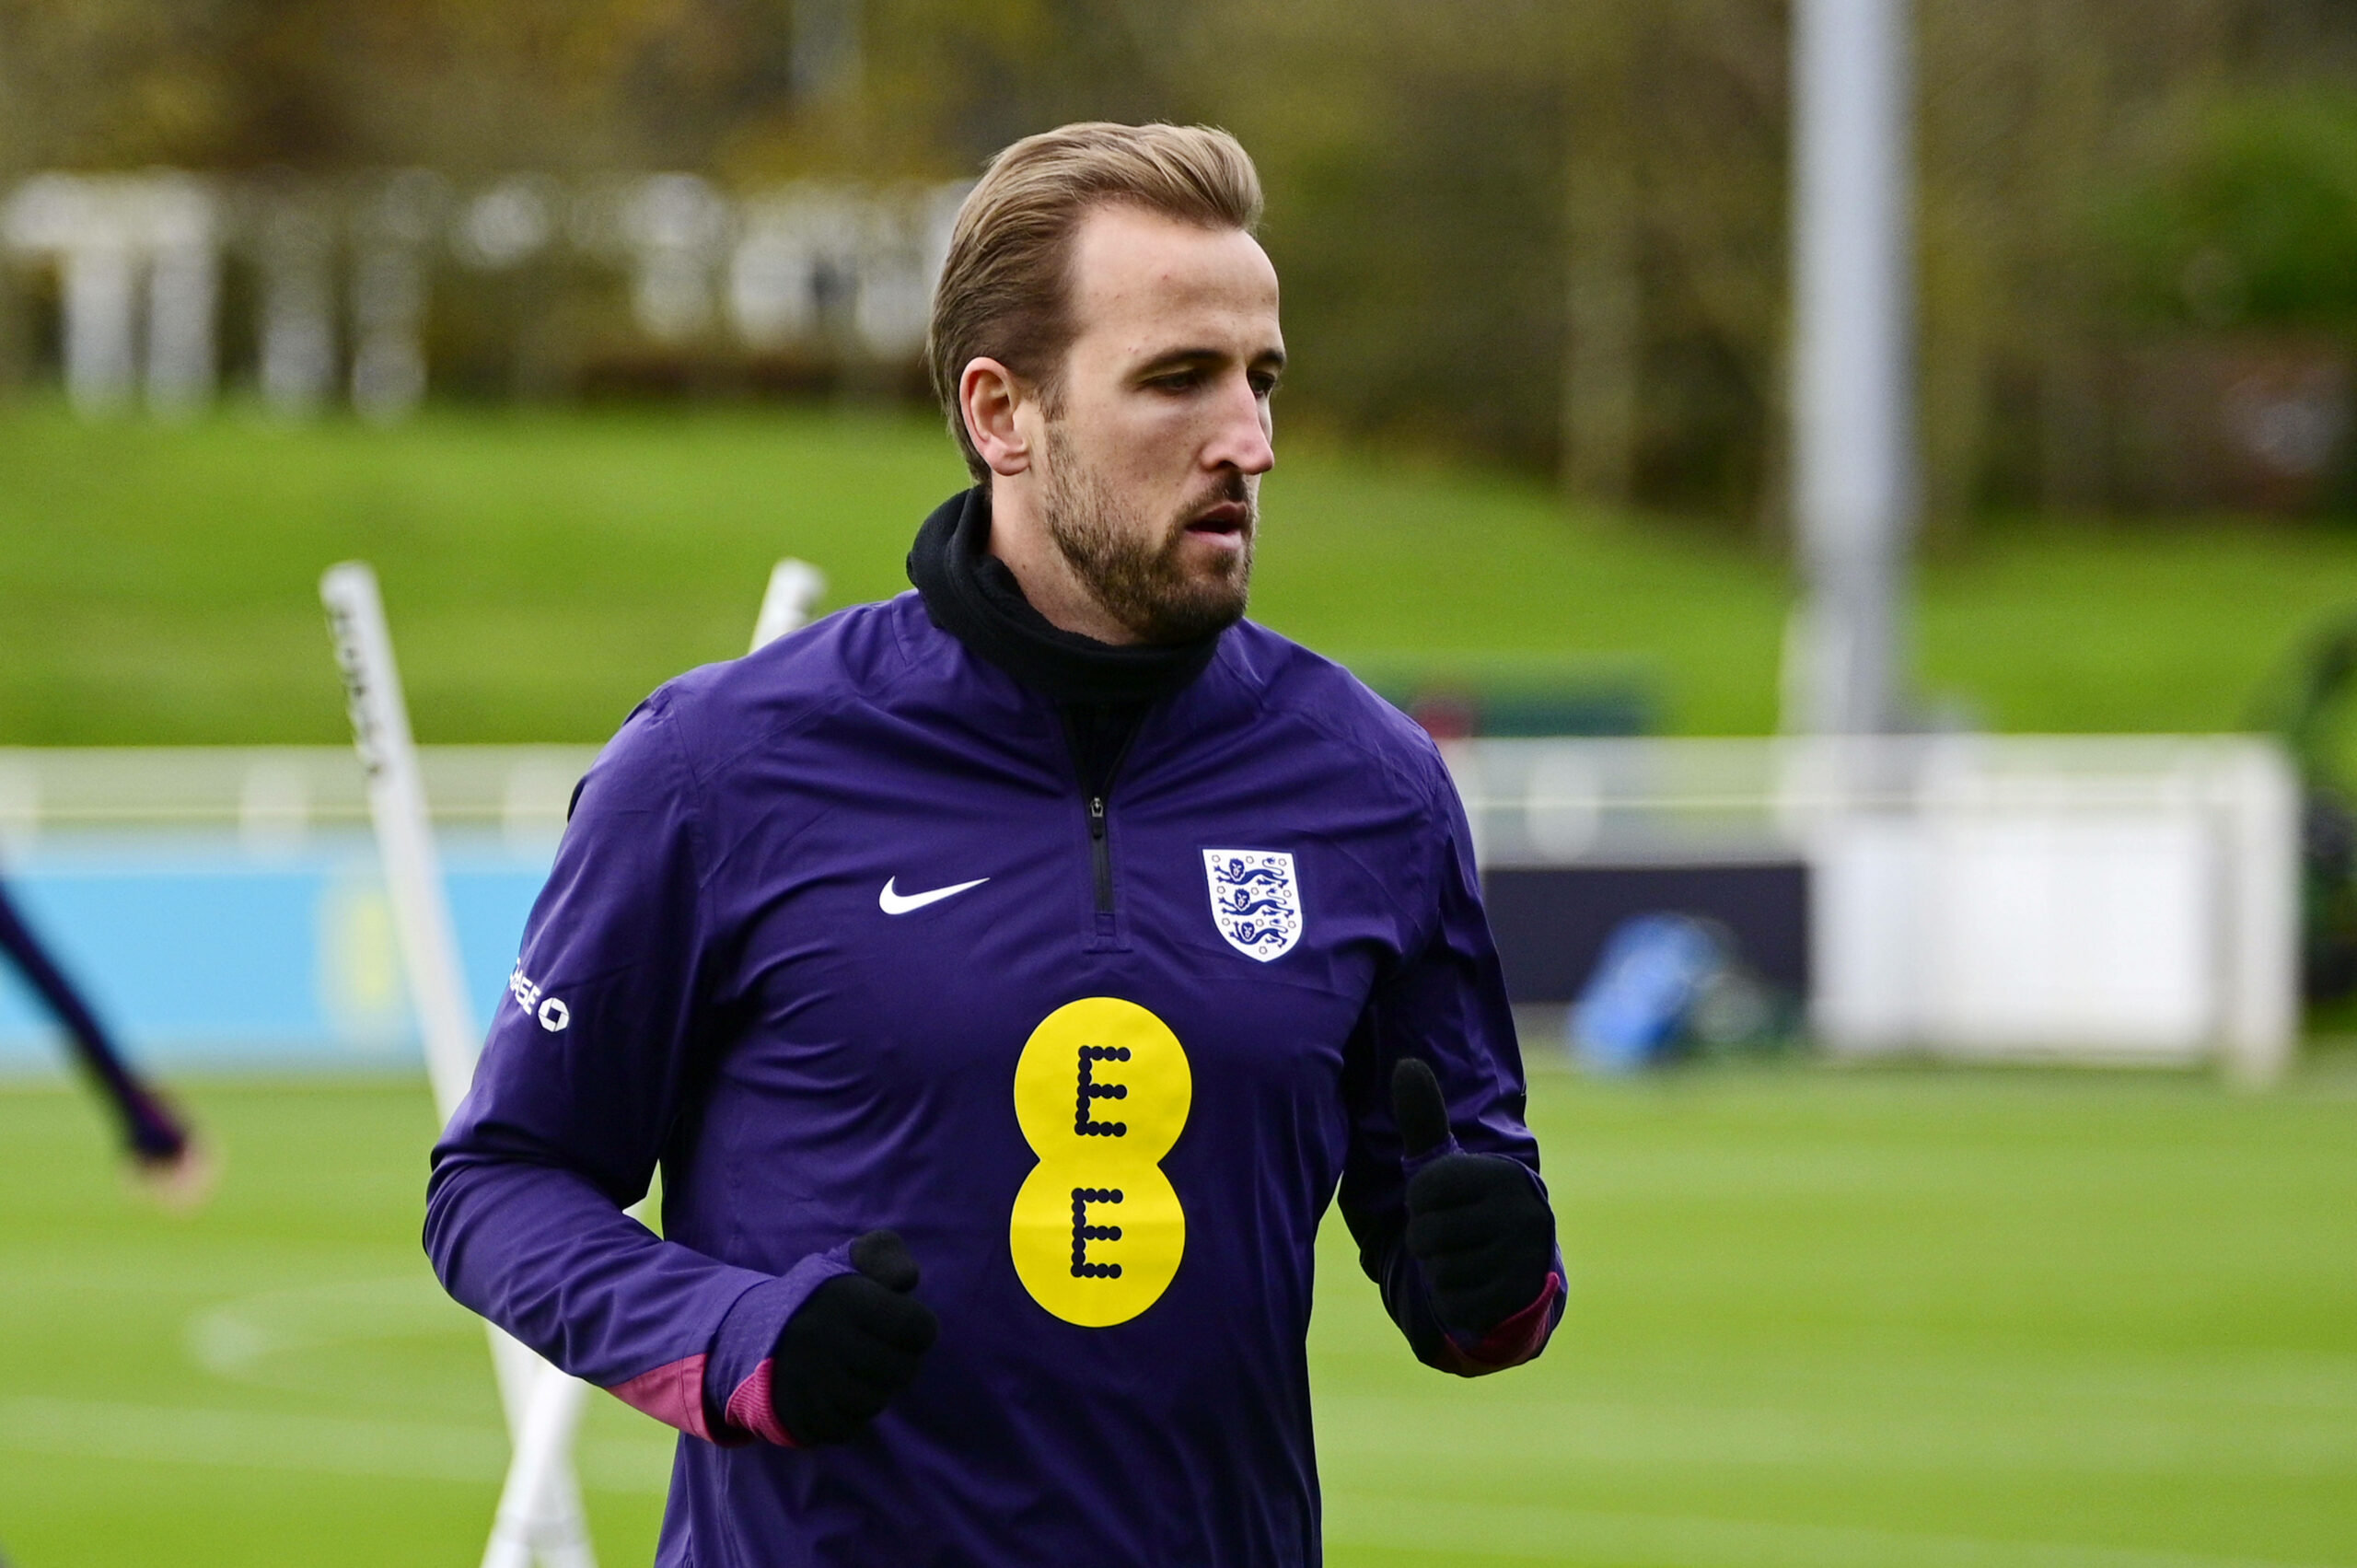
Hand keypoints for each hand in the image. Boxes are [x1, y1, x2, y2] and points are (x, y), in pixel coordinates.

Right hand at [769, 1229, 938, 1444]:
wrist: (748, 1334)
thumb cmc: (818, 1297)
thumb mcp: (849, 1260)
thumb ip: (886, 1254)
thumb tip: (907, 1280)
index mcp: (844, 1297)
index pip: (918, 1327)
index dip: (919, 1329)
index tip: (902, 1326)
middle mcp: (822, 1338)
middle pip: (902, 1371)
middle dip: (899, 1363)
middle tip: (879, 1353)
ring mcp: (806, 1380)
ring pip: (875, 1402)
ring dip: (874, 1390)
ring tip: (855, 1372)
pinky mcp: (795, 1413)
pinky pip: (847, 1428)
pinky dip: (849, 1415)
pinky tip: (836, 1394)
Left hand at [1392, 1057, 1555, 1337]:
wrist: (1516, 1269)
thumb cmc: (1469, 1208)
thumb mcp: (1447, 1164)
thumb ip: (1423, 1118)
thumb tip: (1406, 1063)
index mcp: (1504, 1172)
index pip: (1424, 1189)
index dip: (1418, 1202)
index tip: (1440, 1203)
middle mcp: (1525, 1211)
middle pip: (1428, 1234)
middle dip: (1424, 1241)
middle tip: (1448, 1237)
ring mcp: (1527, 1257)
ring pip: (1440, 1271)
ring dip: (1438, 1272)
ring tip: (1461, 1260)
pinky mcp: (1521, 1297)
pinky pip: (1456, 1303)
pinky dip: (1452, 1301)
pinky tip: (1471, 1287)